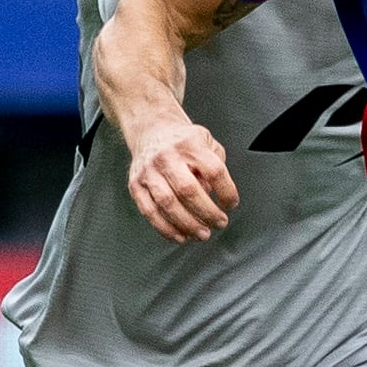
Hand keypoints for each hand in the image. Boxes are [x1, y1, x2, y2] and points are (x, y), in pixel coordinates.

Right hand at [126, 116, 237, 242]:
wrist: (151, 130)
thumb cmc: (184, 142)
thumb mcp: (207, 143)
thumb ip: (216, 167)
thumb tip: (213, 197)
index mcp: (190, 144)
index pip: (213, 171)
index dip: (226, 191)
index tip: (231, 204)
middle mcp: (167, 156)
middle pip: (188, 190)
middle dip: (207, 213)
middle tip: (219, 223)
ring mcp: (148, 171)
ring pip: (167, 203)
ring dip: (188, 224)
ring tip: (203, 234)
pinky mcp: (135, 185)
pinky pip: (150, 212)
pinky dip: (166, 228)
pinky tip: (181, 236)